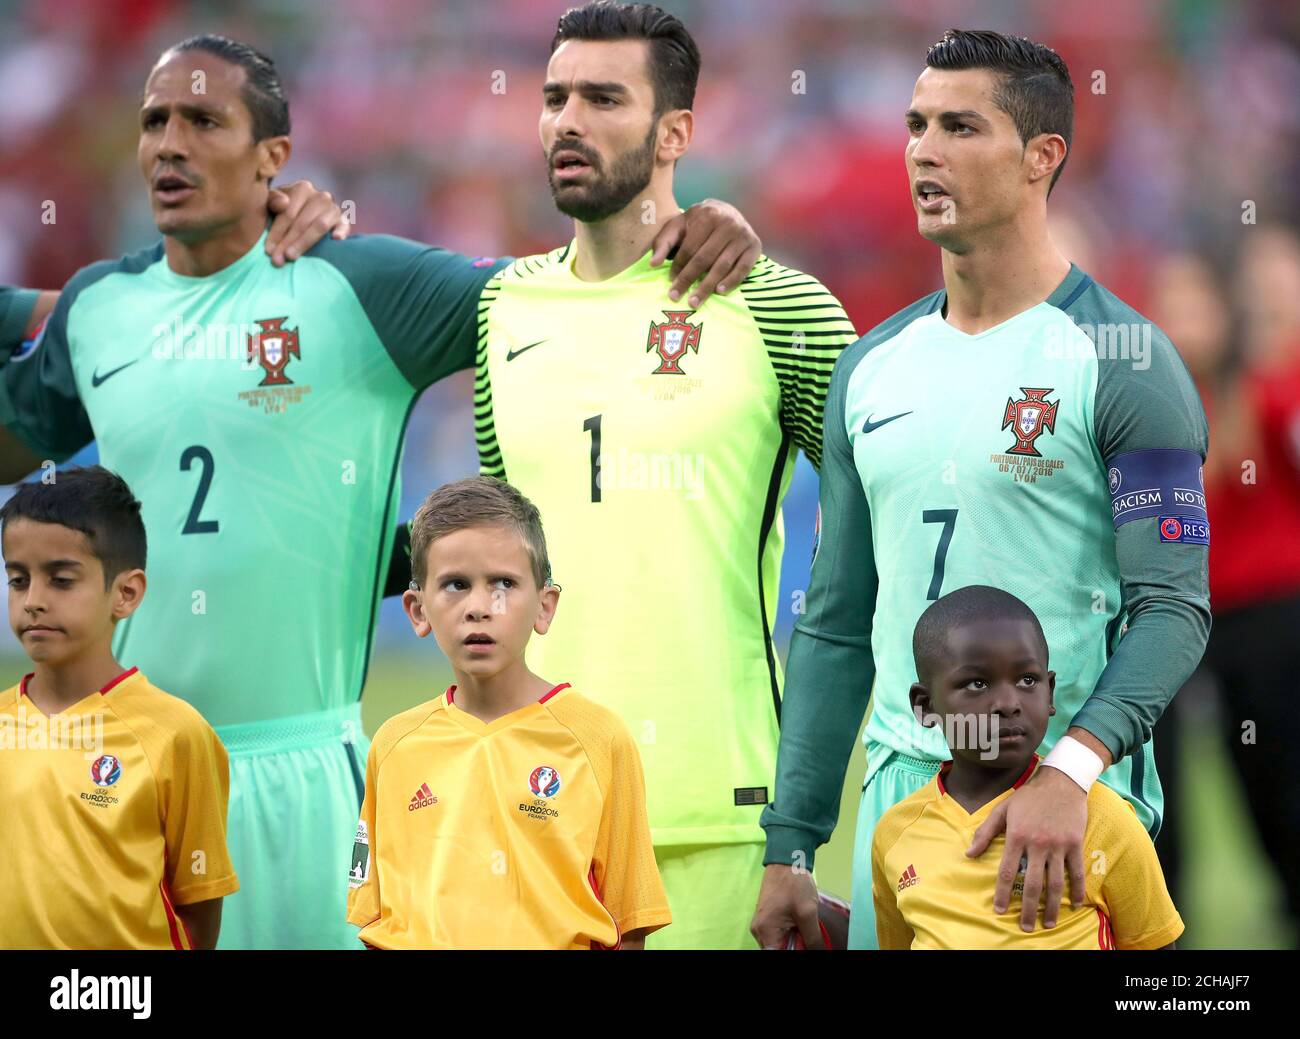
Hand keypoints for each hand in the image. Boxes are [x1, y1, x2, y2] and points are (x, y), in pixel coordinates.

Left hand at [265, 180, 350, 265]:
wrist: (301, 214)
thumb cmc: (281, 210)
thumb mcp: (271, 203)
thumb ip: (272, 200)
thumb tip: (284, 203)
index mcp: (303, 188)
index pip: (289, 213)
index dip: (277, 232)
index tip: (268, 250)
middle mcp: (321, 196)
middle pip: (303, 222)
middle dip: (288, 242)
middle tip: (277, 260)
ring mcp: (334, 209)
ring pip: (320, 226)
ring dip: (304, 243)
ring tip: (291, 256)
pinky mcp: (344, 221)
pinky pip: (344, 226)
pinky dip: (341, 232)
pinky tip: (335, 239)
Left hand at [650, 198, 759, 307]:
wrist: (727, 212)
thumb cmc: (698, 223)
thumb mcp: (679, 226)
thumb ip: (664, 242)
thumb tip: (653, 264)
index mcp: (707, 215)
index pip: (690, 247)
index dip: (678, 266)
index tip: (670, 282)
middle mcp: (728, 223)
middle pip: (704, 258)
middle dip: (688, 279)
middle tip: (676, 297)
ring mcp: (743, 235)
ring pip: (722, 265)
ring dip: (707, 286)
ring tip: (694, 302)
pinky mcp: (755, 246)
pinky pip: (743, 269)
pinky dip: (731, 281)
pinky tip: (719, 292)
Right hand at [750, 862, 821, 948]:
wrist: (787, 860)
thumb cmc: (794, 883)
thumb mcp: (808, 913)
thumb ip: (812, 938)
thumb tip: (818, 951)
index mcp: (765, 931)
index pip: (778, 954)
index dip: (796, 951)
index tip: (807, 944)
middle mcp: (759, 931)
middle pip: (779, 949)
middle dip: (796, 946)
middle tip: (808, 933)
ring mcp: (762, 924)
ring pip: (780, 943)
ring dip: (794, 940)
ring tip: (803, 925)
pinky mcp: (767, 918)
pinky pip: (779, 934)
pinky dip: (791, 933)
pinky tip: (800, 923)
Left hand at [966, 766, 1087, 930]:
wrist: (1060, 781)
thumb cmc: (1028, 796)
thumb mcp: (1002, 809)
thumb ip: (984, 832)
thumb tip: (969, 854)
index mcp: (1016, 836)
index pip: (1006, 872)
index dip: (1002, 893)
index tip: (999, 910)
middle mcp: (1037, 844)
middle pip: (1031, 884)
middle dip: (1027, 909)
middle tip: (1025, 927)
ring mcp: (1058, 845)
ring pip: (1055, 883)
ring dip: (1051, 907)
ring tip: (1047, 924)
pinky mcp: (1075, 844)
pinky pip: (1076, 872)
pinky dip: (1076, 890)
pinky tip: (1074, 905)